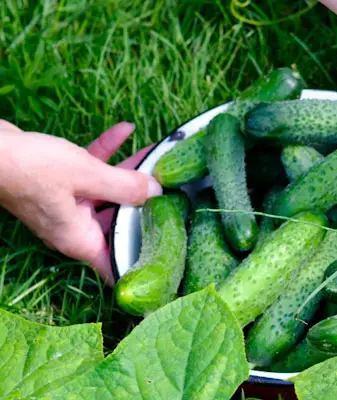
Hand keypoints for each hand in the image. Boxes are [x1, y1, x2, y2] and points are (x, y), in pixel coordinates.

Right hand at [0, 120, 160, 284]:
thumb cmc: (29, 168)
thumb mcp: (87, 175)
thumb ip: (125, 186)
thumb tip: (156, 191)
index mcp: (80, 239)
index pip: (116, 263)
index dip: (141, 263)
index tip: (169, 256)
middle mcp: (74, 227)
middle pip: (119, 219)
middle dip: (146, 201)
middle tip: (176, 187)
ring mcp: (66, 204)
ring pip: (108, 191)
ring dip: (129, 171)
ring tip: (158, 153)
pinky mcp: (58, 182)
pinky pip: (90, 171)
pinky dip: (106, 153)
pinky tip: (125, 129)